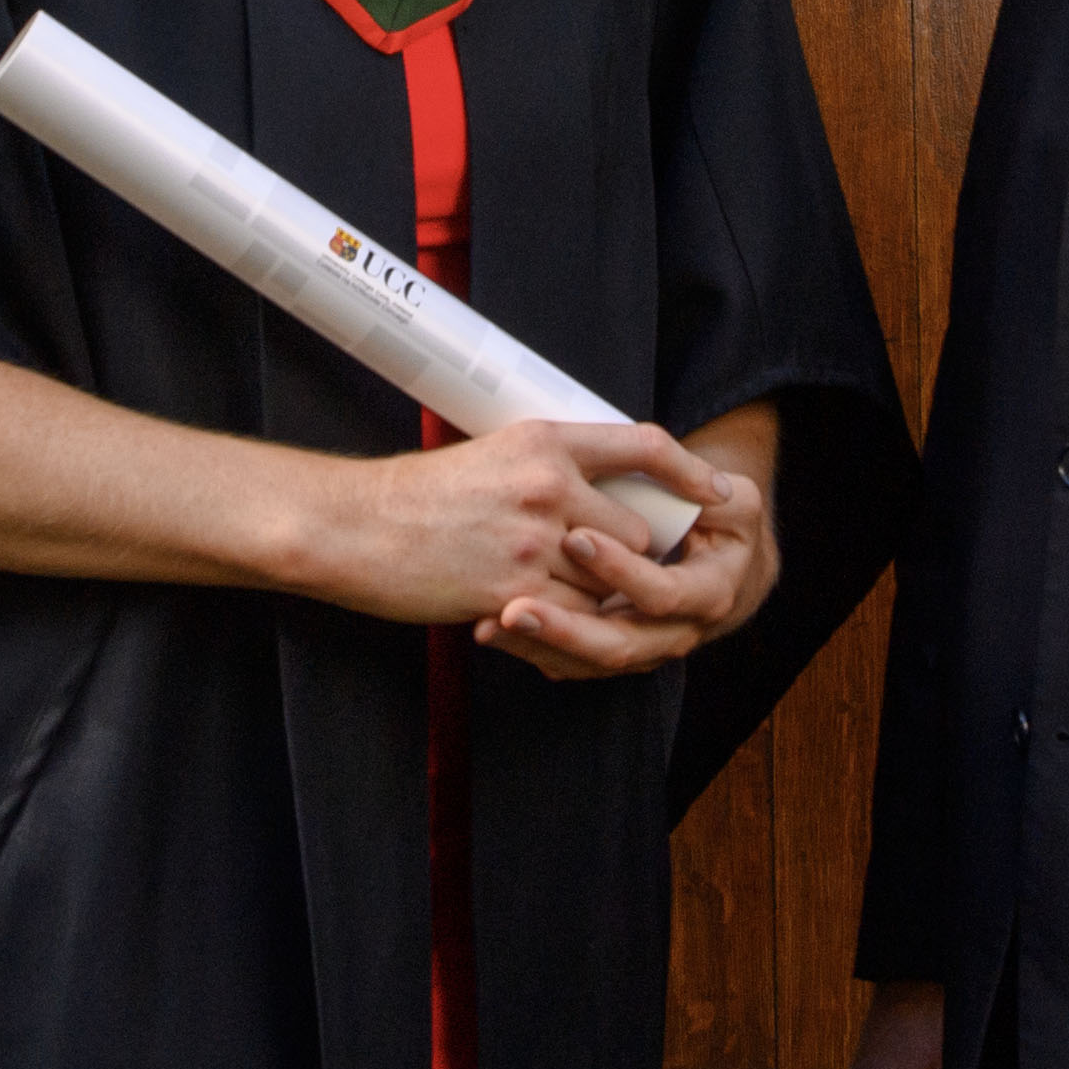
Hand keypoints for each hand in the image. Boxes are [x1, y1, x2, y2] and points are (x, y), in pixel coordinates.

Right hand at [282, 421, 756, 677]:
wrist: (355, 526)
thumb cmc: (416, 495)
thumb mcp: (492, 456)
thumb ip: (551, 468)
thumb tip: (600, 490)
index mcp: (544, 442)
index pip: (642, 445)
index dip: (687, 471)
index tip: (714, 492)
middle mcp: (549, 487)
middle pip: (635, 532)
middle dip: (633, 558)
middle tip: (619, 572)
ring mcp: (535, 543)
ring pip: (610, 582)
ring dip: (602, 599)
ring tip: (576, 600)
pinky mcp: (515, 592)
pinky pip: (575, 619)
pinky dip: (570, 627)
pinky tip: (544, 621)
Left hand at [488, 425, 775, 678]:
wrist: (726, 571)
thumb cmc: (724, 526)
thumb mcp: (736, 506)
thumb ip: (717, 495)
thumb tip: (712, 490)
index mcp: (710, 596)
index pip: (662, 594)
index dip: (622, 570)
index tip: (575, 537)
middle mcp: (676, 633)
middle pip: (618, 645)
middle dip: (565, 629)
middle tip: (514, 609)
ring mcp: (642, 649)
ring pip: (588, 663)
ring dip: (537, 646)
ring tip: (488, 626)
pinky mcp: (611, 652)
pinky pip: (569, 663)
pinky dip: (530, 650)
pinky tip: (489, 630)